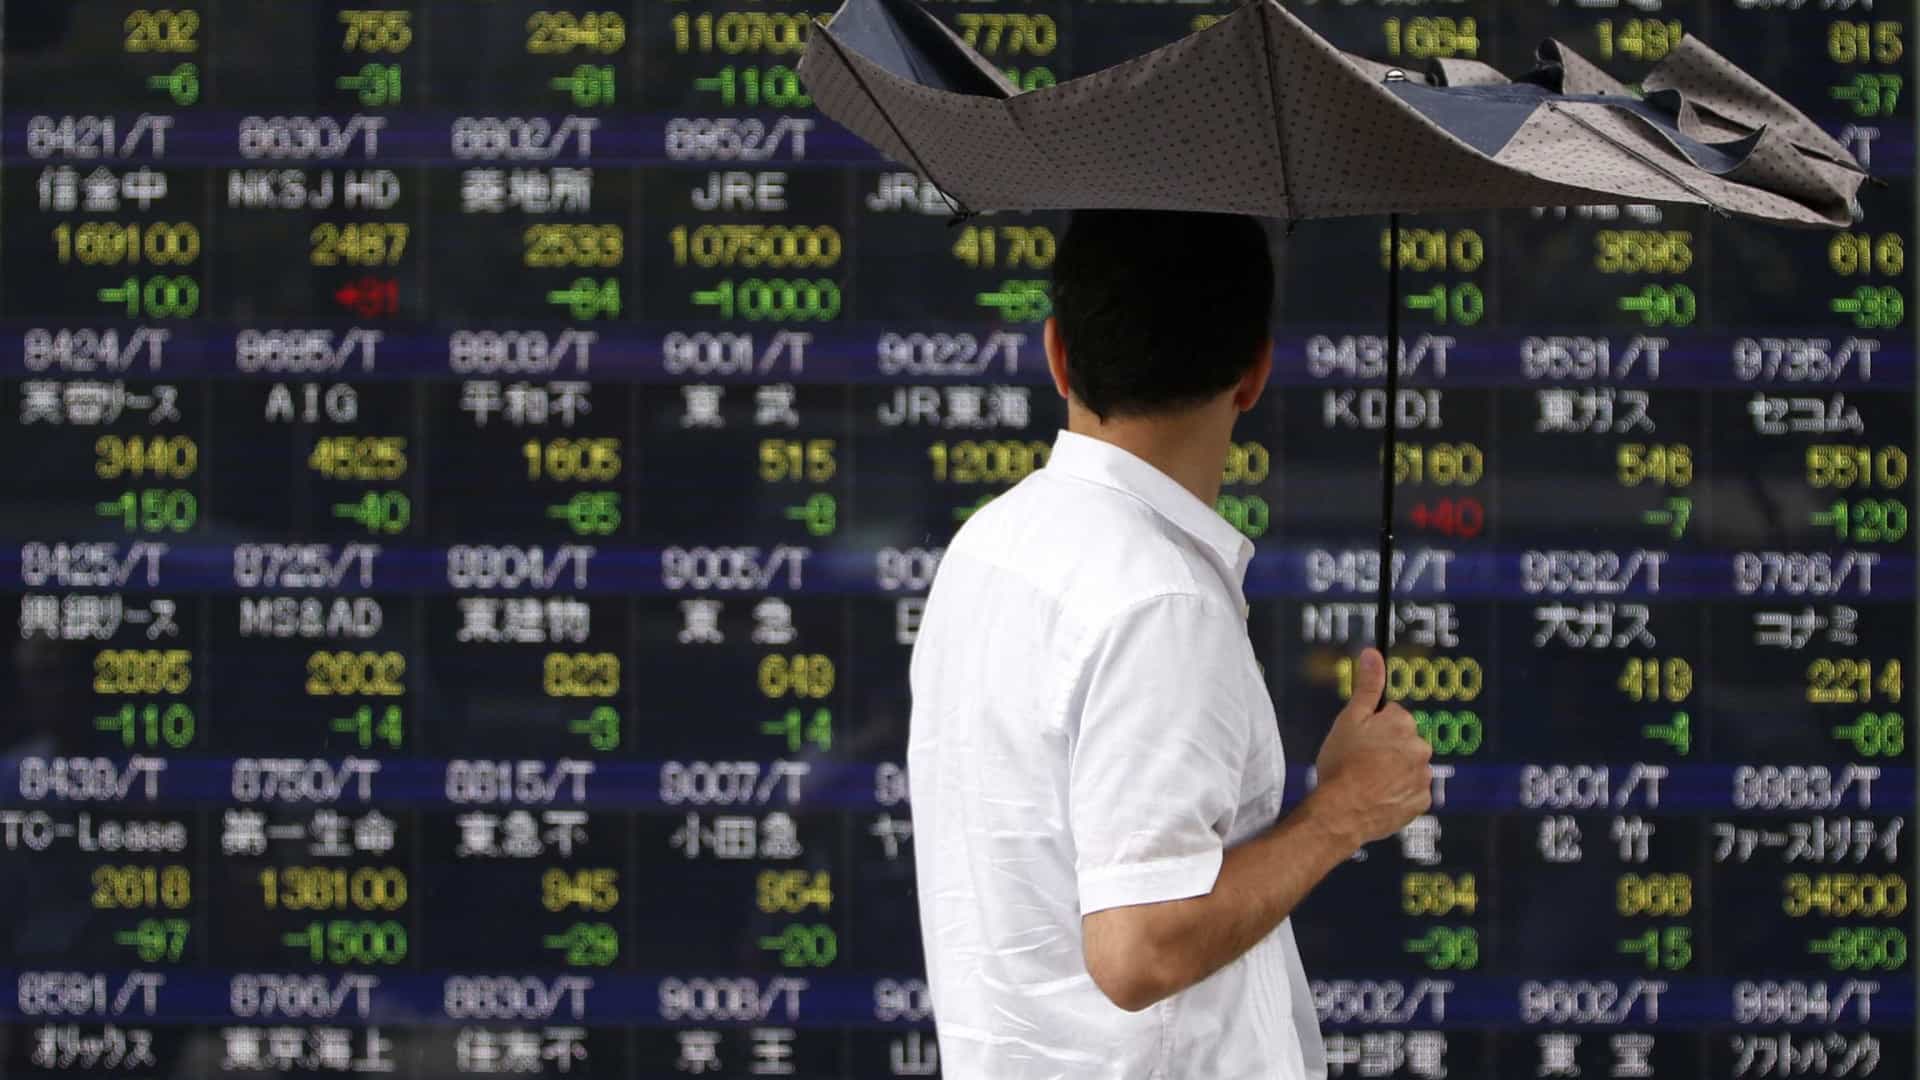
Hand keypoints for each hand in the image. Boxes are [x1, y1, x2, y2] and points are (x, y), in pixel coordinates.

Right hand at [1309, 648, 1432, 847]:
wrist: (1343, 811)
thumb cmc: (1342, 764)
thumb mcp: (1349, 719)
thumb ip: (1367, 686)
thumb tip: (1372, 654)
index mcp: (1402, 723)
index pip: (1392, 717)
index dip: (1373, 728)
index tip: (1360, 741)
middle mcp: (1420, 747)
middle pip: (1404, 742)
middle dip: (1387, 749)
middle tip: (1361, 762)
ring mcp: (1423, 776)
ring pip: (1408, 767)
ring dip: (1393, 772)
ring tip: (1367, 782)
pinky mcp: (1422, 802)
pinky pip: (1412, 792)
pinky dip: (1399, 793)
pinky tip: (1378, 797)